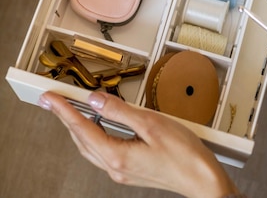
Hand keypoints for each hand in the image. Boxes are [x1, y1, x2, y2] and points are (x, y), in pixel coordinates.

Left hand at [38, 91, 238, 197]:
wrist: (202, 180)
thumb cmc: (185, 155)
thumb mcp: (152, 124)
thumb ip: (121, 111)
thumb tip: (96, 101)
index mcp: (117, 156)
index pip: (82, 129)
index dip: (64, 111)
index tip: (51, 98)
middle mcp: (115, 167)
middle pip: (82, 140)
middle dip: (65, 119)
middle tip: (52, 101)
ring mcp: (122, 171)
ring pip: (90, 147)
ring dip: (77, 127)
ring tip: (69, 110)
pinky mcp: (131, 170)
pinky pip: (102, 150)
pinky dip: (93, 135)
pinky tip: (98, 125)